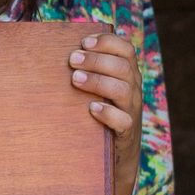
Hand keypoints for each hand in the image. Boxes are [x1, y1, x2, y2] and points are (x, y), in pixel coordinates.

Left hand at [69, 33, 142, 174]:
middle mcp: (133, 89)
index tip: (84, 42)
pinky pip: (123, 121)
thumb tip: (61, 56)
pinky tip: (92, 109)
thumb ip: (89, 73)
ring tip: (76, 79)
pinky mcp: (126, 132)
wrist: (117, 152)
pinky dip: (108, 113)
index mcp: (128, 74)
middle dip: (96, 60)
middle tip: (72, 60)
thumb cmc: (101, 114)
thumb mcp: (99, 90)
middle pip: (122, 67)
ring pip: (123, 90)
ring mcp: (131, 110)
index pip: (126, 50)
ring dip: (98, 81)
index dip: (107, 42)